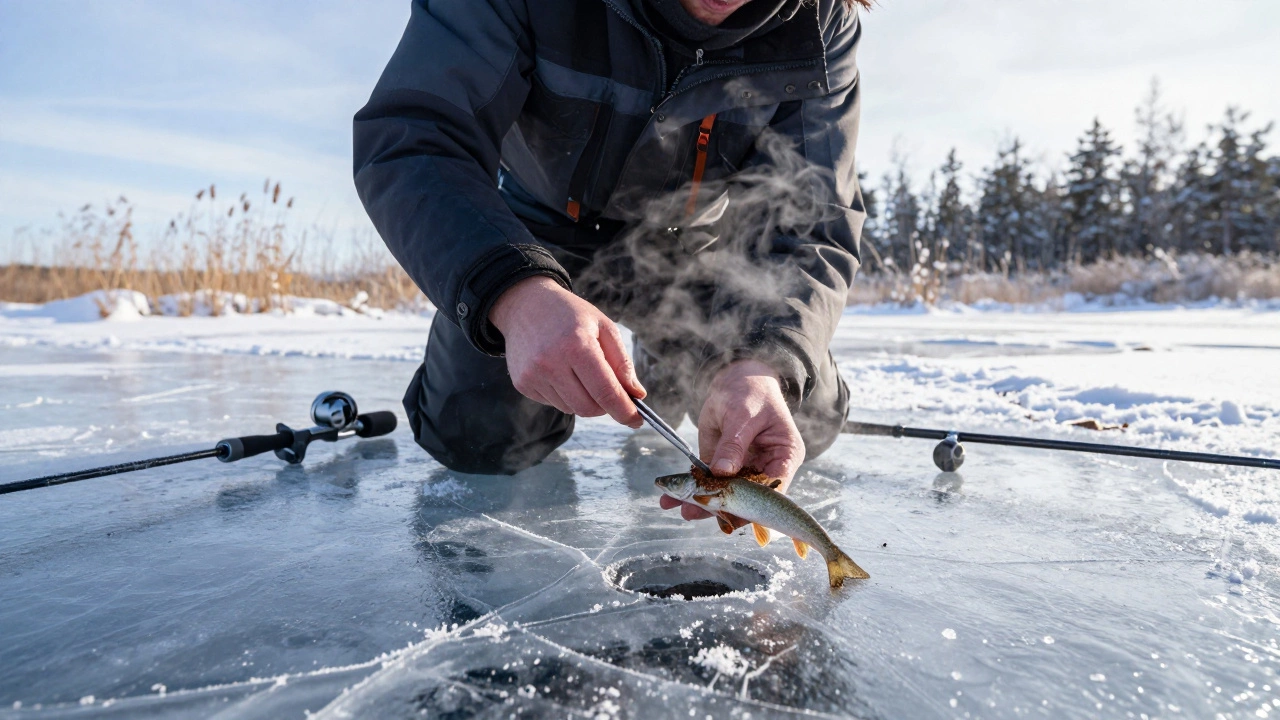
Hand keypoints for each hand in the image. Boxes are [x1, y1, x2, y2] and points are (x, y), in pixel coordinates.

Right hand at [489, 276, 644, 426]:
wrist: (525, 305)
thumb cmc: (570, 315)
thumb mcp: (604, 327)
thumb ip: (622, 362)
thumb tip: (636, 394)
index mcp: (577, 345)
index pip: (606, 392)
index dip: (625, 411)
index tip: (637, 420)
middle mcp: (551, 362)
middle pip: (588, 408)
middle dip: (605, 407)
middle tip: (610, 392)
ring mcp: (533, 375)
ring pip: (571, 408)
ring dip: (584, 399)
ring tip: (579, 371)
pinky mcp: (523, 384)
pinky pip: (554, 403)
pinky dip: (565, 395)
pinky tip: (561, 371)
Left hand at [658, 359, 803, 522]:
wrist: (735, 379)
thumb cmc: (750, 391)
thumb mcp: (743, 415)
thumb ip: (734, 444)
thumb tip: (722, 473)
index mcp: (784, 456)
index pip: (774, 490)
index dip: (753, 506)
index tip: (729, 513)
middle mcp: (766, 468)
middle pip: (748, 498)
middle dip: (721, 508)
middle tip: (694, 511)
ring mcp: (744, 469)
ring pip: (726, 495)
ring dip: (702, 503)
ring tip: (680, 509)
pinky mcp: (722, 466)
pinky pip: (709, 483)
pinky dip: (692, 491)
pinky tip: (671, 500)